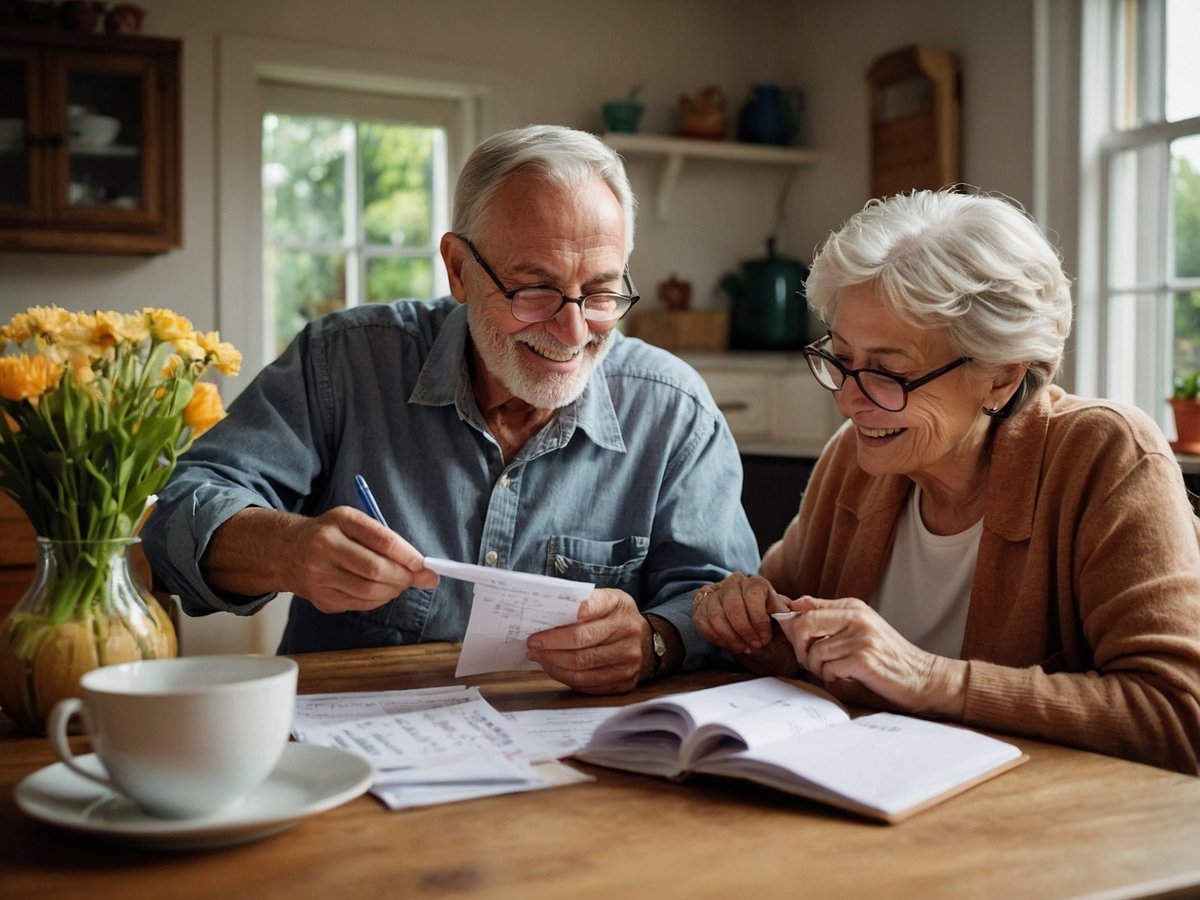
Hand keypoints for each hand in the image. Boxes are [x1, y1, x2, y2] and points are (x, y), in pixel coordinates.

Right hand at [202, 506, 438, 611]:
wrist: (286, 550)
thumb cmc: (331, 534)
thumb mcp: (354, 524)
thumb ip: (388, 542)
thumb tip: (425, 570)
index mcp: (340, 520)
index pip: (383, 540)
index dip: (409, 556)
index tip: (425, 565)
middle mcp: (326, 546)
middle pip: (376, 569)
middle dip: (404, 577)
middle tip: (418, 578)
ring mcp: (319, 575)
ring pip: (369, 591)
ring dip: (393, 591)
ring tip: (399, 584)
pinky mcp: (320, 598)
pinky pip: (359, 604)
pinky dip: (378, 600)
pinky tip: (381, 591)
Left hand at [525, 589, 648, 693]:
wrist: (647, 641)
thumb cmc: (615, 618)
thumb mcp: (606, 599)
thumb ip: (584, 602)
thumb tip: (550, 613)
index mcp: (620, 606)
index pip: (590, 610)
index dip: (564, 621)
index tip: (539, 631)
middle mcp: (629, 632)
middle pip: (581, 642)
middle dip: (551, 646)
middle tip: (532, 645)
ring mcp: (629, 660)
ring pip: (582, 667)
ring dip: (554, 663)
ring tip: (539, 657)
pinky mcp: (624, 682)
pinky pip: (587, 684)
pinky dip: (565, 677)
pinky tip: (554, 668)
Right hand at [689, 573, 797, 674]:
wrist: (756, 634)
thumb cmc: (773, 627)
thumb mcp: (785, 620)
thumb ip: (788, 613)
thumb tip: (798, 607)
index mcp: (756, 582)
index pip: (753, 595)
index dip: (759, 620)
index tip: (765, 637)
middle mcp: (734, 582)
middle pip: (733, 607)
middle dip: (745, 631)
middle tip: (754, 645)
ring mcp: (715, 593)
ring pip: (716, 616)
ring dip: (731, 637)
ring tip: (743, 647)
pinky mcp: (700, 606)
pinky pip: (703, 623)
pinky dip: (717, 638)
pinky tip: (730, 643)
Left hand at [776, 596, 966, 716]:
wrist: (923, 678)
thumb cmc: (887, 657)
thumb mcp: (858, 629)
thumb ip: (828, 617)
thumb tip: (793, 604)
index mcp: (853, 607)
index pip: (806, 608)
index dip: (793, 627)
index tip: (797, 643)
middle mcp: (857, 617)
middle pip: (805, 624)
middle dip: (800, 648)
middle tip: (810, 662)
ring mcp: (862, 637)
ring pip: (816, 652)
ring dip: (818, 669)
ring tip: (834, 673)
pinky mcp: (865, 659)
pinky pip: (829, 669)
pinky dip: (832, 679)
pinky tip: (846, 679)